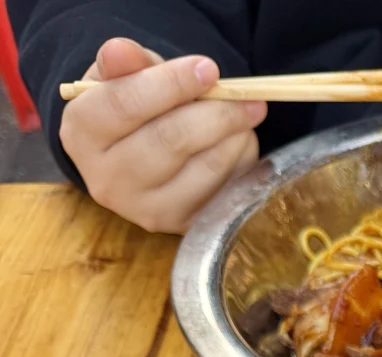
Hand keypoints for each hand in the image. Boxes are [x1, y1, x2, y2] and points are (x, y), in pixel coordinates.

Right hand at [59, 37, 265, 233]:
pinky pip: (225, 191)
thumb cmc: (130, 108)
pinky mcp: (182, 226)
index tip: (208, 68)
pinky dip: (241, 162)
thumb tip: (121, 52)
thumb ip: (124, 63)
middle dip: (216, 113)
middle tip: (246, 96)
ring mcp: (147, 211)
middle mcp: (108, 181)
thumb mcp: (119, 77)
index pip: (125, 103)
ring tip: (245, 115)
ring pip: (205, 168)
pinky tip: (239, 143)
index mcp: (82, 135)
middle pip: (170, 140)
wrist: (139, 158)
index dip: (172, 83)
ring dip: (235, 136)